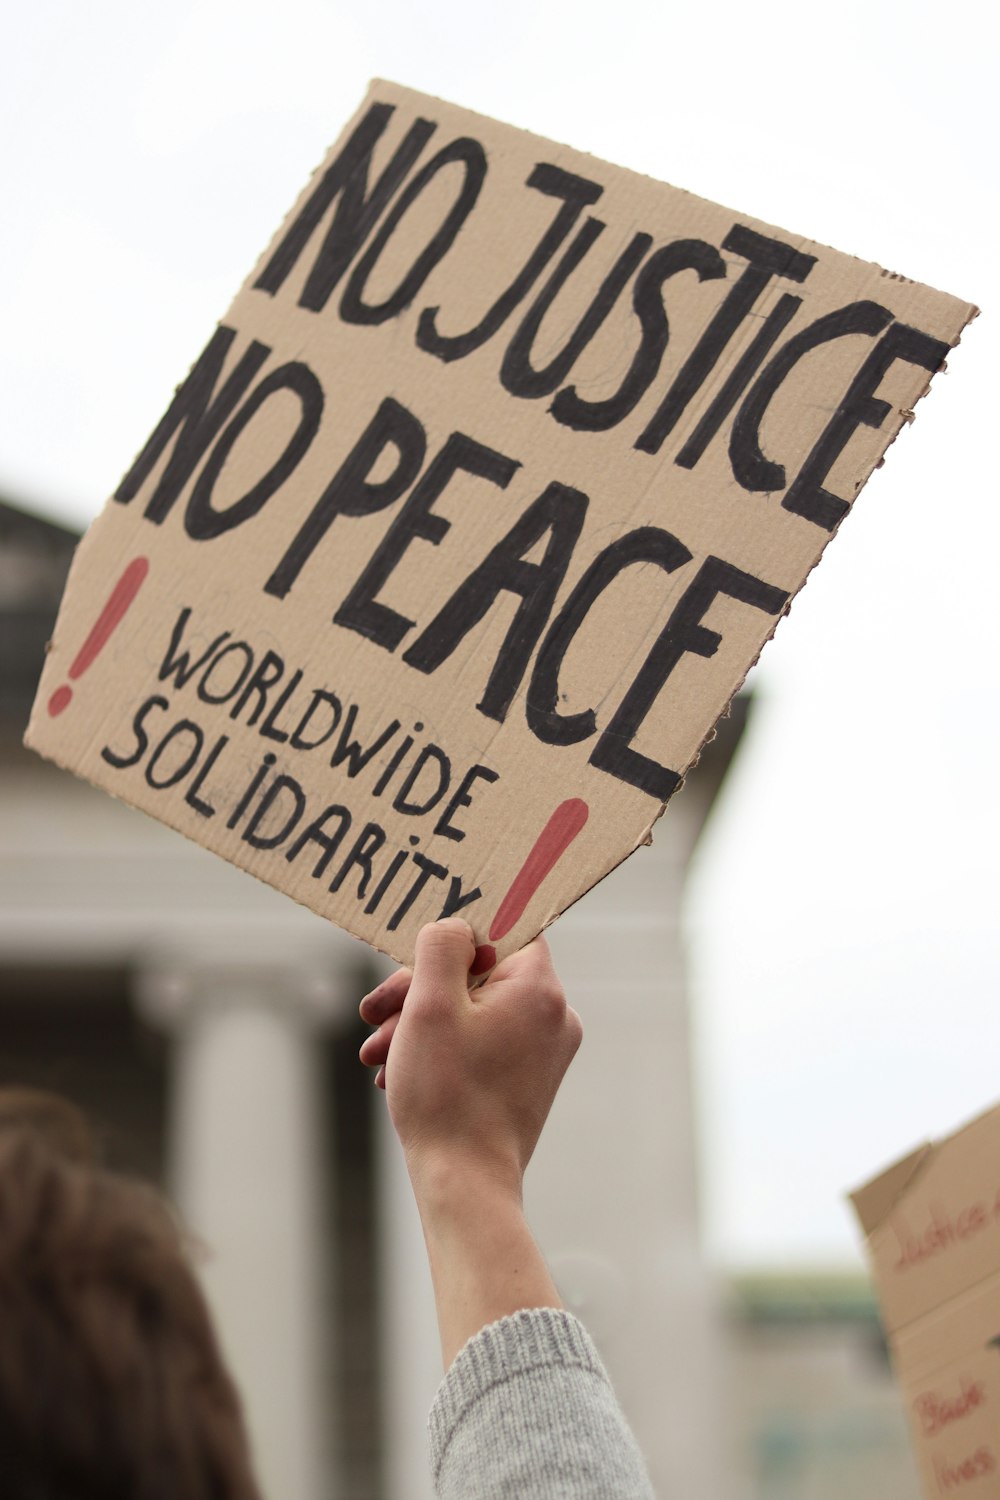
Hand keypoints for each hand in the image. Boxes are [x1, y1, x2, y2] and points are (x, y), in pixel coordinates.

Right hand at [359, 919, 581, 1197]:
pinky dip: (441, 1049)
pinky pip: (482, 1043)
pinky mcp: (529, 1079)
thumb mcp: (429, 1005)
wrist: (465, 1185)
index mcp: (539, 988)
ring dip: (420, 1024)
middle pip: (479, 974)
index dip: (453, 938)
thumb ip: (441, 946)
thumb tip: (455, 926)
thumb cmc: (446, 1097)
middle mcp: (554, 1015)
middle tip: (374, 1016)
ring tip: (376, 1054)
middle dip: (419, 992)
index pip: (503, 929)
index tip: (412, 958)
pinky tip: (398, 1072)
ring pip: (474, 1011)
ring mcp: (545, 1051)